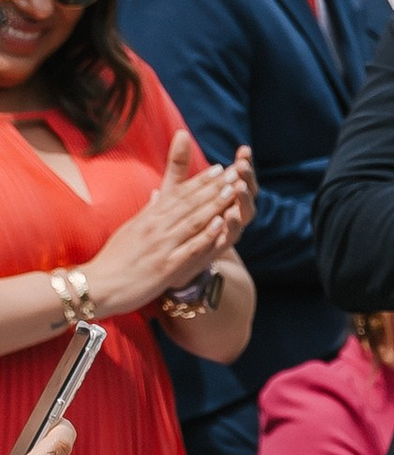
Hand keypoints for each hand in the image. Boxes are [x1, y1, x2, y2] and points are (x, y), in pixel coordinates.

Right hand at [85, 131, 247, 318]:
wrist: (97, 286)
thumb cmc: (114, 259)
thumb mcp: (131, 229)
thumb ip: (148, 212)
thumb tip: (159, 195)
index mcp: (148, 218)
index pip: (178, 194)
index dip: (200, 181)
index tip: (218, 168)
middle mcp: (156, 227)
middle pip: (189, 203)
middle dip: (214, 187)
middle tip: (234, 172)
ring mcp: (161, 246)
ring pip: (193, 221)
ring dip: (215, 204)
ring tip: (233, 190)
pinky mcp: (165, 266)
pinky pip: (190, 248)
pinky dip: (206, 235)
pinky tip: (221, 223)